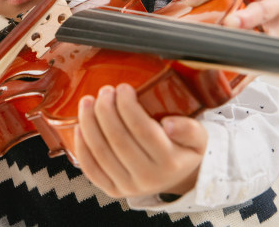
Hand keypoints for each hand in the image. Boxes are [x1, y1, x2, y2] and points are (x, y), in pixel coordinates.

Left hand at [74, 84, 206, 197]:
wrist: (176, 177)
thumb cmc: (183, 150)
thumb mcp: (199, 137)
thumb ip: (190, 128)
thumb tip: (170, 124)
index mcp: (170, 162)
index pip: (142, 129)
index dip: (127, 106)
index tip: (123, 88)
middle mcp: (148, 178)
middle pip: (118, 139)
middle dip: (105, 109)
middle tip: (104, 91)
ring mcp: (129, 186)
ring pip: (101, 152)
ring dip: (89, 123)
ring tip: (88, 102)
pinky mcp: (113, 190)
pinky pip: (91, 170)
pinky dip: (81, 147)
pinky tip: (79, 126)